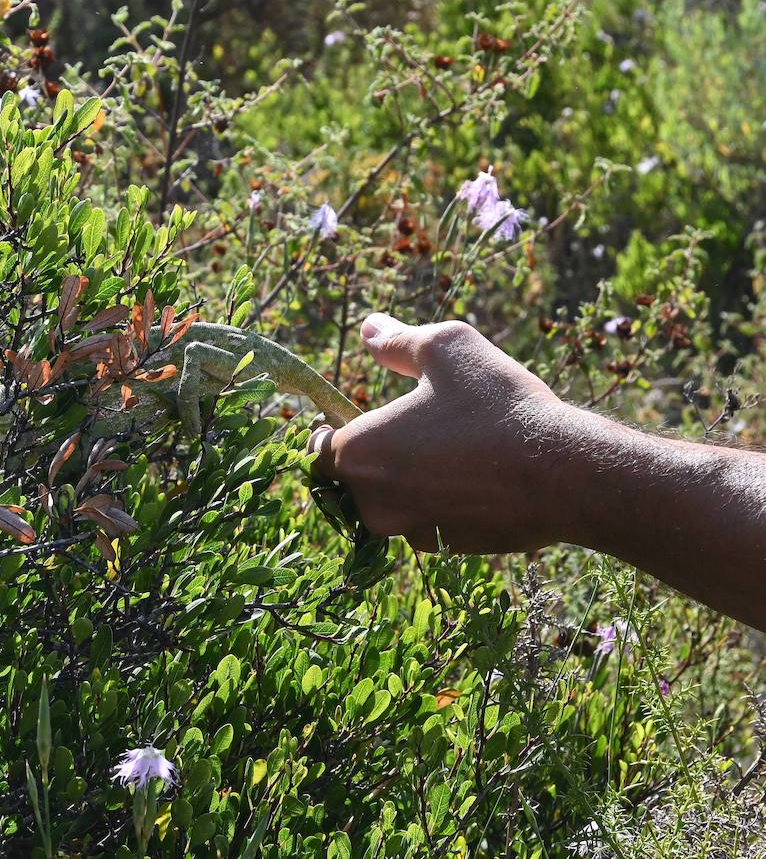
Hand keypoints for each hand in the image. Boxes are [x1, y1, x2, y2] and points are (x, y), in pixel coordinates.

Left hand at [309, 312, 579, 553]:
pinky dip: (438, 501)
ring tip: (450, 449)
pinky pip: (426, 520)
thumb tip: (369, 329)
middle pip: (352, 479)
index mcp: (357, 454)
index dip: (330, 431)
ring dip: (407, 480)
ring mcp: (408, 531)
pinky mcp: (444, 549)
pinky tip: (474, 477)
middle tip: (413, 429)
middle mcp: (371, 503)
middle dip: (374, 455)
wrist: (563, 474)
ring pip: (391, 502)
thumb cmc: (496, 405)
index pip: (316, 450)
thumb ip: (398, 341)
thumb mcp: (446, 348)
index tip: (358, 416)